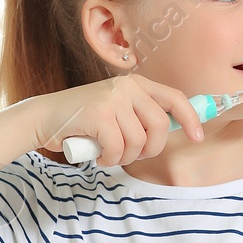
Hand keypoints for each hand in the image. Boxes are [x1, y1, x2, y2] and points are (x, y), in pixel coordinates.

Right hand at [20, 74, 205, 166]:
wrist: (44, 117)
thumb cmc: (84, 120)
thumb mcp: (117, 109)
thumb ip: (141, 115)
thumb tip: (177, 128)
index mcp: (136, 84)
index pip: (175, 98)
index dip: (190, 118)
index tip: (198, 137)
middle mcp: (127, 87)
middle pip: (160, 125)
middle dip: (150, 149)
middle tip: (132, 154)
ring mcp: (112, 98)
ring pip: (139, 141)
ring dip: (126, 157)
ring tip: (110, 153)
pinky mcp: (98, 114)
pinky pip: (119, 149)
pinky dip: (110, 159)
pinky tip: (98, 155)